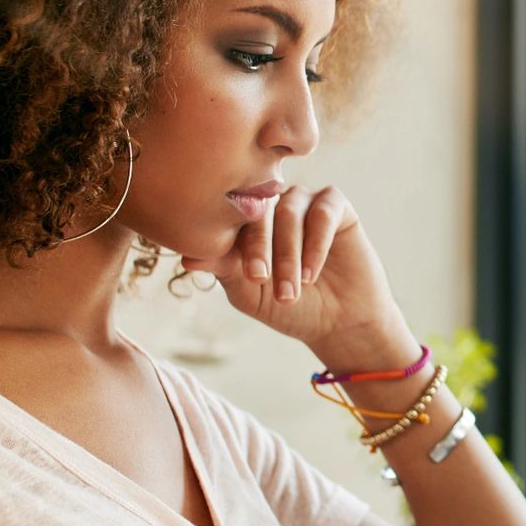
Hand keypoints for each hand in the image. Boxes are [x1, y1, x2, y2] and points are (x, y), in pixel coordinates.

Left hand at [178, 184, 412, 368]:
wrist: (339, 323)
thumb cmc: (290, 308)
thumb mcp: (249, 293)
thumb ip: (223, 269)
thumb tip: (186, 257)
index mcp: (246, 223)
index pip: (232, 220)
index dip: (236, 245)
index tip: (248, 277)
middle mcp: (273, 206)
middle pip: (260, 211)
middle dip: (261, 247)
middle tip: (263, 279)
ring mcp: (304, 202)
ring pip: (290, 212)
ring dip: (289, 253)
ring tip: (293, 289)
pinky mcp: (336, 205)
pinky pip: (323, 211)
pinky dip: (317, 243)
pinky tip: (312, 273)